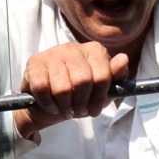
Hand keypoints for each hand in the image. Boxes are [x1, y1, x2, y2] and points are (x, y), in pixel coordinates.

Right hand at [14, 41, 128, 142]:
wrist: (51, 101)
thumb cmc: (82, 93)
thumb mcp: (104, 88)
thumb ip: (116, 75)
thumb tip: (124, 59)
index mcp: (95, 50)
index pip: (103, 77)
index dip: (99, 99)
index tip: (94, 109)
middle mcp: (73, 47)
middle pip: (82, 82)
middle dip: (81, 103)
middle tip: (79, 111)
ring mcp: (52, 53)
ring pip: (62, 87)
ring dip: (65, 106)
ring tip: (67, 109)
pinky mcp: (34, 63)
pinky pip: (42, 88)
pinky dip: (48, 104)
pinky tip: (53, 106)